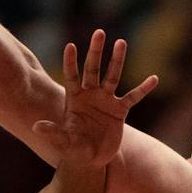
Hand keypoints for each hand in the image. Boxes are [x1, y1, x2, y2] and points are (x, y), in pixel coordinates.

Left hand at [31, 30, 155, 167]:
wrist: (91, 159)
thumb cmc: (73, 149)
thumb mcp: (63, 142)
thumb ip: (53, 133)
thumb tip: (37, 127)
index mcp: (74, 99)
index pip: (72, 76)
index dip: (71, 62)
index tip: (70, 46)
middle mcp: (90, 95)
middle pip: (93, 69)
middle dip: (96, 51)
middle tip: (99, 32)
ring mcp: (106, 101)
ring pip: (113, 76)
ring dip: (117, 60)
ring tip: (121, 42)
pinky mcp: (120, 111)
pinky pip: (133, 97)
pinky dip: (143, 89)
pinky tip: (154, 78)